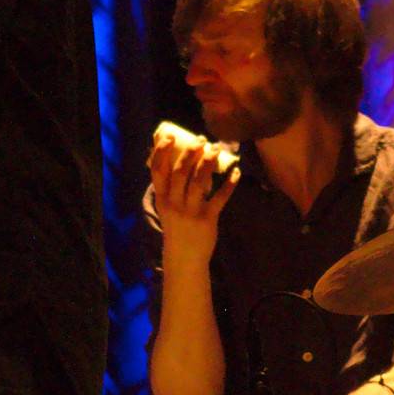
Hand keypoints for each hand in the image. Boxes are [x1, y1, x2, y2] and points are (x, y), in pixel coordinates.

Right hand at [148, 125, 238, 266]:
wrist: (184, 258)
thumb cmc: (177, 227)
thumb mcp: (167, 207)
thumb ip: (172, 187)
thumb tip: (181, 158)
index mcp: (162, 198)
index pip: (157, 170)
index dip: (162, 151)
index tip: (170, 136)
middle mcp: (174, 203)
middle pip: (180, 173)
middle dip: (190, 153)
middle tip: (201, 139)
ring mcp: (190, 212)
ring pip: (198, 183)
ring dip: (208, 164)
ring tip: (216, 150)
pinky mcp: (207, 220)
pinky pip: (219, 199)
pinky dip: (228, 185)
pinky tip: (236, 172)